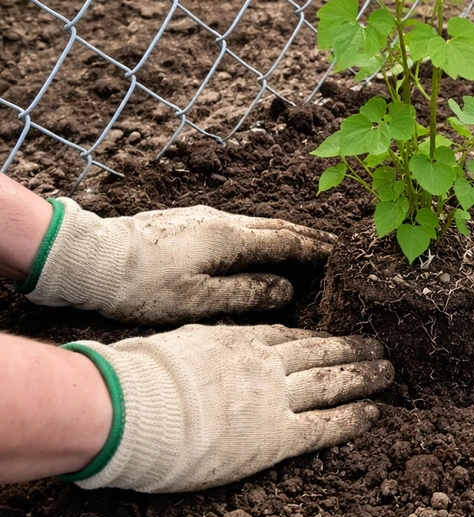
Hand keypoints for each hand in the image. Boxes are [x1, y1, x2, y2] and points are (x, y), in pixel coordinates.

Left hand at [19, 198, 336, 323]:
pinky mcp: (188, 221)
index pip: (287, 241)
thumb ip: (247, 294)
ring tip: (306, 244)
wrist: (90, 257)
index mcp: (231, 238)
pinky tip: (261, 245)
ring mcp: (204, 217)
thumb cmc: (142, 286)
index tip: (342, 254)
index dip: (316, 249)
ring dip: (286, 233)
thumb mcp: (198, 299)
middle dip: (308, 237)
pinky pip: (240, 225)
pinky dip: (262, 235)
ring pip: (257, 224)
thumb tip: (285, 290)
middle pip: (277, 227)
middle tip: (335, 246)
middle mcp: (222, 220)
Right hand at [63, 324, 392, 492]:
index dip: (316, 338)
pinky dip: (351, 417)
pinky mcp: (274, 437)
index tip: (333, 337)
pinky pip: (323, 425)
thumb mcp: (179, 341)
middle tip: (376, 345)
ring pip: (331, 382)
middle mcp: (265, 364)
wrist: (130, 408)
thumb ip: (205, 343)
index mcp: (240, 340)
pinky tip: (372, 412)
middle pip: (320, 352)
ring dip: (363, 376)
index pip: (289, 336)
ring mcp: (273, 399)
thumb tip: (204, 345)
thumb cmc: (138, 377)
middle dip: (351, 348)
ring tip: (386, 370)